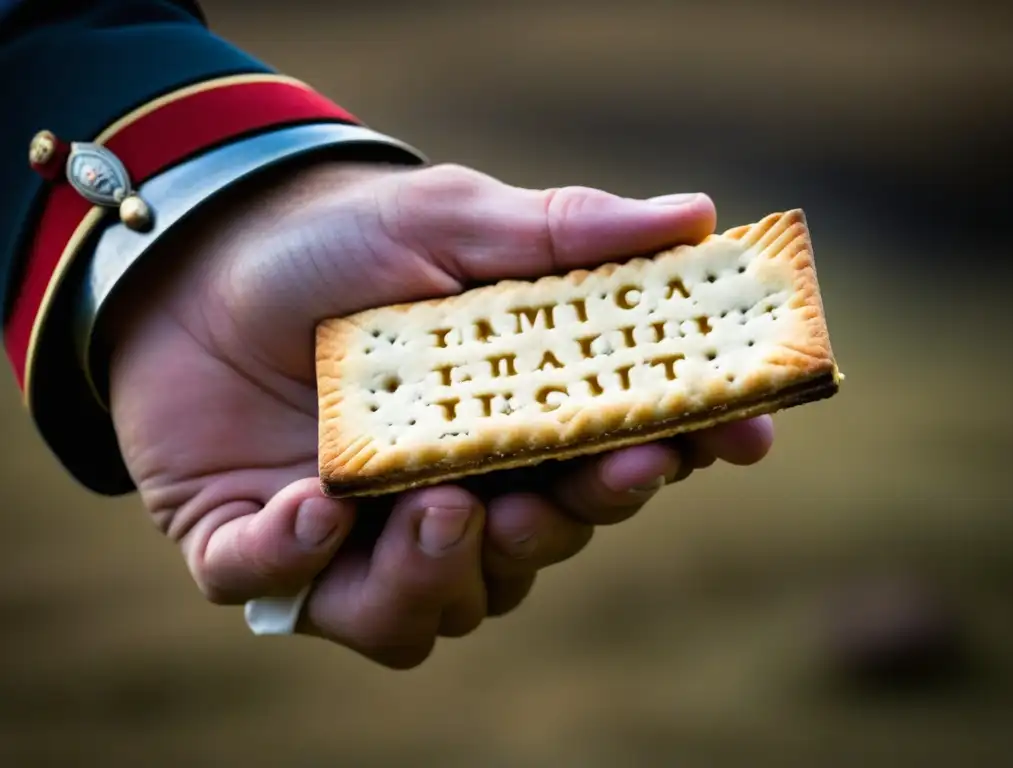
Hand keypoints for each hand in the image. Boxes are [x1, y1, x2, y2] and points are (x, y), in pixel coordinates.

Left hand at [104, 161, 773, 667]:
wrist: (194, 253)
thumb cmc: (335, 238)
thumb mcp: (449, 219)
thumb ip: (562, 232)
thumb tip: (694, 216)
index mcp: (503, 419)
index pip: (606, 456)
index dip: (674, 453)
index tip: (734, 435)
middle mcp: (446, 487)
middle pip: (534, 549)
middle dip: (565, 526)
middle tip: (573, 486)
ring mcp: (359, 529)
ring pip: (436, 609)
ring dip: (450, 576)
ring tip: (442, 507)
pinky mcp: (264, 548)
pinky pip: (300, 599)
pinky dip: (307, 567)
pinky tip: (311, 505)